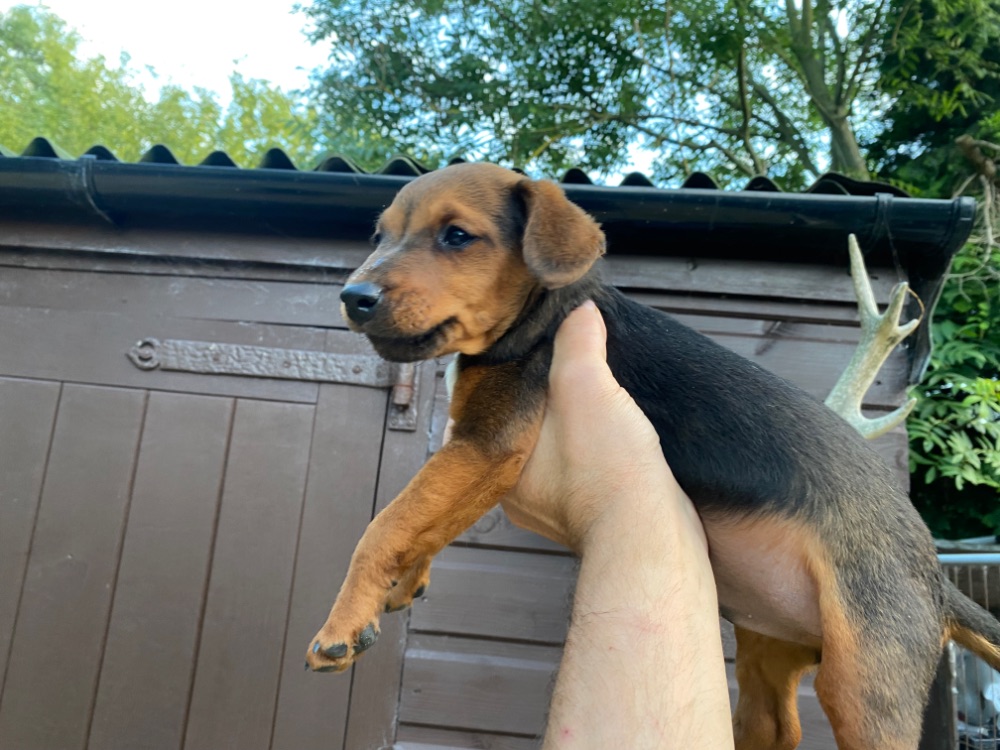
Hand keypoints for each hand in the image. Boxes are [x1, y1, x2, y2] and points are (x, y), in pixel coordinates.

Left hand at [500, 300, 705, 553]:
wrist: (653, 539)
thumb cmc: (608, 470)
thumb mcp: (585, 386)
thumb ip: (576, 341)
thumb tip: (579, 310)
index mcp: (497, 462)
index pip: (477, 406)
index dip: (497, 371)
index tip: (518, 344)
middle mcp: (517, 490)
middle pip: (517, 424)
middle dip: (536, 393)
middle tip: (557, 358)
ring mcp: (553, 505)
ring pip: (551, 445)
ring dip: (568, 420)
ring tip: (590, 386)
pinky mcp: (590, 512)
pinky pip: (581, 465)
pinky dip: (592, 444)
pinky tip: (613, 424)